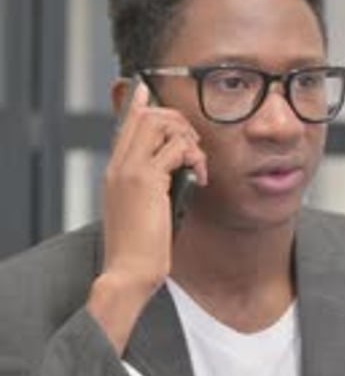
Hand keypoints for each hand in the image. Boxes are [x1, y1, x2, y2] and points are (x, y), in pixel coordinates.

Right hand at [87, 81, 206, 351]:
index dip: (146, 107)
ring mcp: (130, 171)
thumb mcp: (142, 215)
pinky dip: (195, 158)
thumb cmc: (137, 253)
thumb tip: (173, 180)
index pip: (129, 124)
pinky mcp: (146, 180)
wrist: (127, 273)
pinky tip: (200, 179)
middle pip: (146, 116)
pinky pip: (176, 148)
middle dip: (177, 122)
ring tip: (197, 166)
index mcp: (114, 174)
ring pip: (160, 125)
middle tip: (194, 148)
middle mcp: (118, 167)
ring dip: (188, 139)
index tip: (160, 102)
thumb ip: (151, 192)